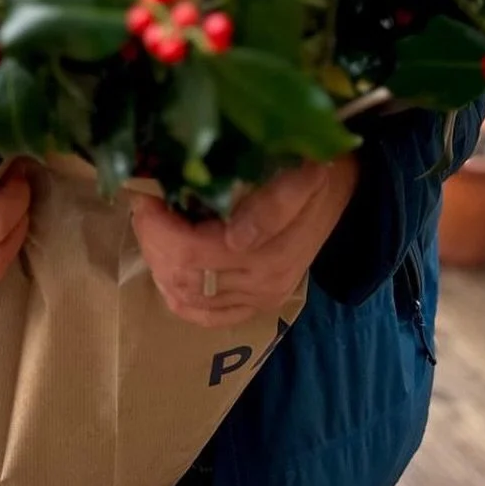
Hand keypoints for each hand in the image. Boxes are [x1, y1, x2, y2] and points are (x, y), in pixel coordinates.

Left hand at [130, 156, 359, 326]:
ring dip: (159, 263)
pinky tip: (165, 272)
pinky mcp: (259, 304)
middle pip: (184, 276)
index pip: (191, 253)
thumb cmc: (314, 170)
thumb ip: (274, 203)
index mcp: (271, 253)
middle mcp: (263, 283)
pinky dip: (178, 298)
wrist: (340, 187)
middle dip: (153, 241)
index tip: (144, 194)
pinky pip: (207, 316)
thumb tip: (235, 237)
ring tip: (153, 228)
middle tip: (144, 206)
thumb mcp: (302, 173)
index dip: (157, 227)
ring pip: (188, 296)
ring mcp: (260, 298)